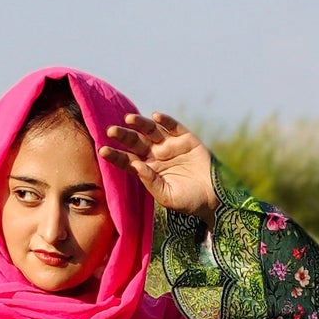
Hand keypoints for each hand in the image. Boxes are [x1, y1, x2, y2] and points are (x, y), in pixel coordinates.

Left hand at [98, 113, 216, 220]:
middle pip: (136, 142)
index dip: (115, 155)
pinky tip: (156, 116)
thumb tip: (135, 165)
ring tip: (129, 119)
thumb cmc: (189, 201)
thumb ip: (151, 182)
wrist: (215, 198)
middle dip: (124, 136)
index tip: (102, 150)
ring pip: (152, 131)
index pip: (127, 160)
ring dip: (140, 123)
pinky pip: (174, 126)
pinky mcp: (187, 139)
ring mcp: (171, 145)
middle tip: (111, 131)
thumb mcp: (167, 196)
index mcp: (148, 170)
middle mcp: (157, 155)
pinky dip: (166, 120)